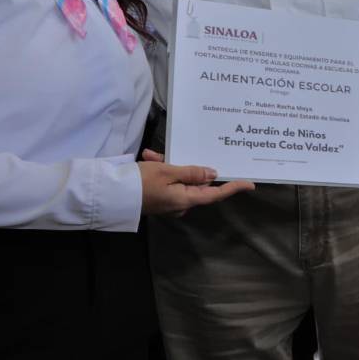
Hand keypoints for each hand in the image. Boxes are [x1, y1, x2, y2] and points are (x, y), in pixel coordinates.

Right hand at [138, 149, 253, 216]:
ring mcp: (169, 202)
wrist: (110, 195)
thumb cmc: (140, 183)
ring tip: (152, 156)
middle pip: (194, 183)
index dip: (232, 188)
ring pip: (178, 179)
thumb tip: (212, 175)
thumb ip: (192, 172)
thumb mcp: (167, 172)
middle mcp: (180, 204)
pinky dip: (159, 170)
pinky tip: (148, 158)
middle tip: (165, 155)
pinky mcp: (158, 199)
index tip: (249, 184)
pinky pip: (166, 182)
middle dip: (184, 166)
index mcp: (186, 199)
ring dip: (167, 165)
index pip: (215, 194)